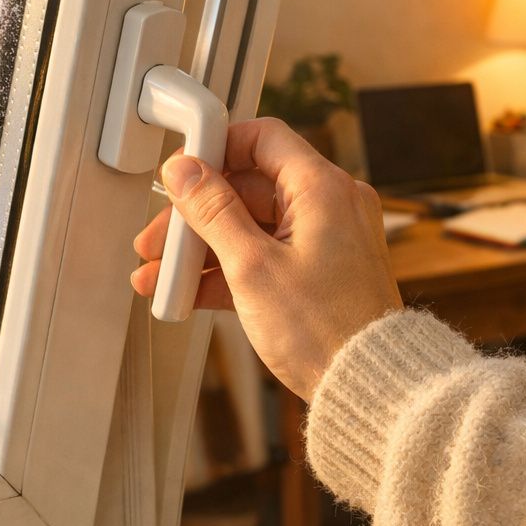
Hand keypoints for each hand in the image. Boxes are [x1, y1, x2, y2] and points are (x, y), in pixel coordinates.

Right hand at [131, 118, 401, 400]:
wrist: (368, 386)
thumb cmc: (326, 331)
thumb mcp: (252, 267)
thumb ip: (213, 212)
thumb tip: (185, 170)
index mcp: (322, 188)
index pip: (262, 139)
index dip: (215, 149)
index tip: (180, 174)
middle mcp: (330, 205)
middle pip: (249, 188)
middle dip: (195, 217)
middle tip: (157, 243)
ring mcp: (327, 239)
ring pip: (252, 227)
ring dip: (203, 250)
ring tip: (161, 277)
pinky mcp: (321, 272)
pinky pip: (266, 255)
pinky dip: (229, 270)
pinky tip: (189, 293)